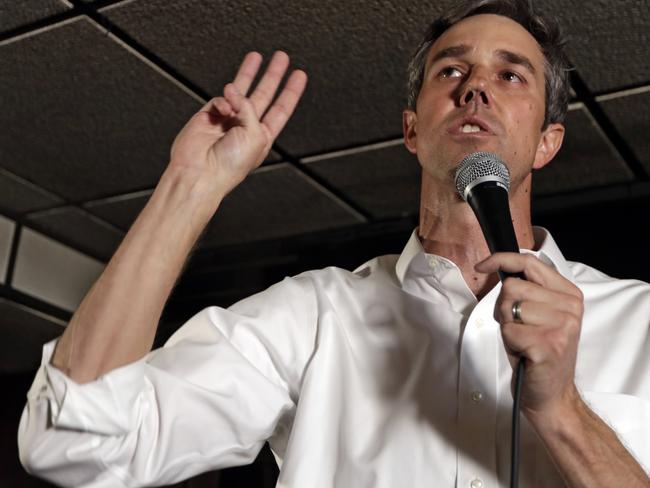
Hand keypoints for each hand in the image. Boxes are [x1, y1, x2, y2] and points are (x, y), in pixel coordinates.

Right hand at [169, 51, 306, 200]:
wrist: (200, 172)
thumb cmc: (230, 164)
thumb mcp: (255, 135)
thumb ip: (250, 108)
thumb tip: (234, 89)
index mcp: (262, 137)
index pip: (281, 109)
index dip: (290, 92)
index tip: (299, 75)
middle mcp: (246, 128)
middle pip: (264, 95)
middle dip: (272, 76)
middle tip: (281, 58)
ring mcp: (227, 121)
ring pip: (240, 91)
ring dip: (249, 73)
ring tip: (256, 56)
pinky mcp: (208, 116)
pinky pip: (220, 99)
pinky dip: (223, 100)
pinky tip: (224, 107)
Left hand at [475, 253, 583, 418]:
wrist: (551, 394)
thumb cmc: (537, 353)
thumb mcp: (535, 314)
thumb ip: (525, 289)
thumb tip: (496, 266)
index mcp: (568, 294)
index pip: (530, 262)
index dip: (501, 260)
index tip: (482, 265)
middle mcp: (570, 307)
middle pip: (512, 286)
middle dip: (504, 308)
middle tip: (519, 329)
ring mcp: (562, 326)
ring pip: (508, 307)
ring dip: (507, 326)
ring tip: (523, 341)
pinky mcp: (549, 345)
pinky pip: (509, 330)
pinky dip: (509, 342)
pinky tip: (524, 353)